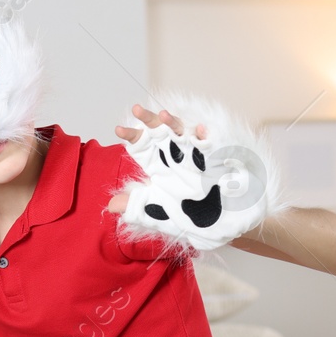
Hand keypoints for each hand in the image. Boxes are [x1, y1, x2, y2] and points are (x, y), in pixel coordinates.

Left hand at [109, 103, 269, 251]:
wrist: (225, 226)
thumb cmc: (194, 219)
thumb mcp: (161, 214)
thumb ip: (138, 208)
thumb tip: (111, 205)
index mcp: (160, 169)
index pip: (142, 147)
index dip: (131, 136)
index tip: (118, 130)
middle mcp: (176, 159)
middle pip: (159, 133)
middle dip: (148, 120)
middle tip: (136, 109)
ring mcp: (196, 157)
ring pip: (182, 132)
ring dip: (173, 122)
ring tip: (163, 115)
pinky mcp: (216, 160)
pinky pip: (209, 144)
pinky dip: (204, 137)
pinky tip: (199, 131)